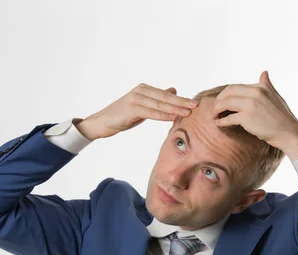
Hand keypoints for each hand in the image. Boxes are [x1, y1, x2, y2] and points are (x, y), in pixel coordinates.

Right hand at [76, 83, 198, 139]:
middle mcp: (140, 91)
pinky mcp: (130, 108)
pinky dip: (162, 115)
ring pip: (159, 104)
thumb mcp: (142, 106)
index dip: (181, 99)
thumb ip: (157, 99)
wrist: (101, 123)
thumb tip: (173, 90)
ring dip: (175, 109)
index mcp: (144, 89)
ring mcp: (135, 98)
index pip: (166, 95)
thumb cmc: (122, 116)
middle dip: (182, 102)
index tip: (195, 103)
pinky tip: (172, 118)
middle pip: (165, 97)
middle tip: (196, 106)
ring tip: (188, 113)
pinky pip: (150, 112)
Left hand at [212, 71, 297, 151]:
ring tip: (215, 116)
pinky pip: (228, 118)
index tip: (221, 102)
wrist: (288, 132)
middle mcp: (255, 93)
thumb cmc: (282, 116)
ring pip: (225, 103)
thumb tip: (264, 72)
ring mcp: (251, 105)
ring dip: (216, 110)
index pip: (235, 87)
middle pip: (227, 92)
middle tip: (215, 109)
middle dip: (218, 100)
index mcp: (260, 87)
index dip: (225, 95)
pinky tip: (218, 123)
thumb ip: (267, 84)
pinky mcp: (247, 118)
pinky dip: (221, 121)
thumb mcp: (275, 96)